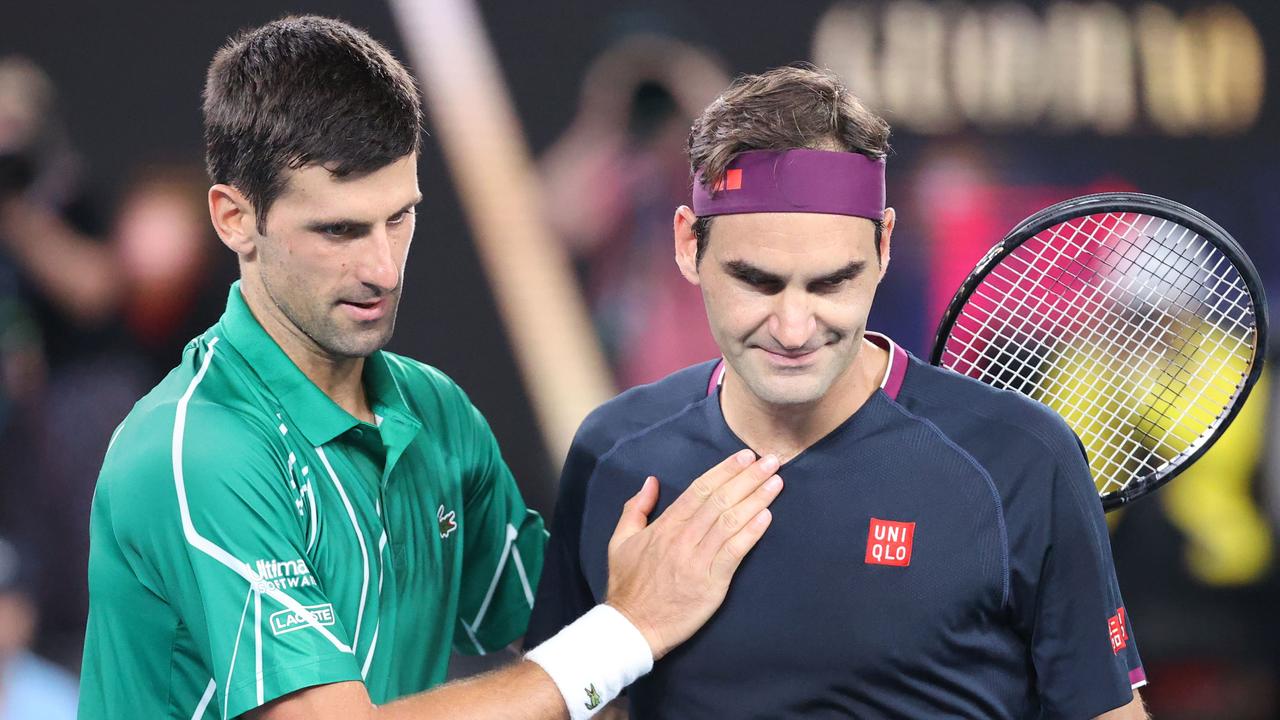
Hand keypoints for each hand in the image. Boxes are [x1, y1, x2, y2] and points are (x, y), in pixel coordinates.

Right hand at [604, 449, 781, 658]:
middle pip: (720, 500)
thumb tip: (651, 482)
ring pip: (730, 521)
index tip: (745, 456)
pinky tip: (766, 516)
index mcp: (665, 526)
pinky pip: (734, 552)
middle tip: (770, 460)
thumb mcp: (620, 541)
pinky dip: (751, 532)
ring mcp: (698, 560)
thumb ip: (635, 509)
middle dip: (747, 477)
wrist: (632, 626)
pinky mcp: (711, 583)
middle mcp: (683, 538)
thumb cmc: (628, 586)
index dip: (724, 471)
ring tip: (776, 482)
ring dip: (756, 499)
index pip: (700, 490)